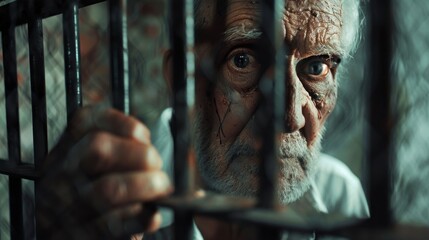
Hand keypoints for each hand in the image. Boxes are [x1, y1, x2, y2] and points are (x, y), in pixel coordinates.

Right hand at [37, 106, 172, 238]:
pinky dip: (142, 217)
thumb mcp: (91, 166)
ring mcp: (67, 206)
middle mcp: (60, 174)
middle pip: (98, 149)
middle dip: (140, 155)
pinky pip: (115, 225)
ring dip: (146, 186)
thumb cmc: (91, 195)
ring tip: (160, 188)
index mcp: (64, 149)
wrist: (64, 236)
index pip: (86, 120)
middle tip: (156, 166)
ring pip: (109, 189)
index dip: (123, 124)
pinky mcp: (81, 235)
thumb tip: (150, 148)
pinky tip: (151, 215)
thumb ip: (118, 149)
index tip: (143, 136)